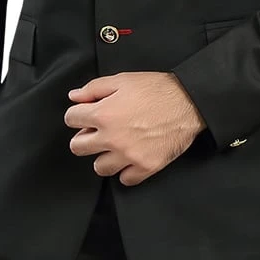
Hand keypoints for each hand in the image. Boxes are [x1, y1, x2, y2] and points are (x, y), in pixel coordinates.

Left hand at [64, 71, 205, 185]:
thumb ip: (94, 88)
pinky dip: (126, 170)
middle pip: (78, 147)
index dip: (78, 114)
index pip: (71, 119)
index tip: (86, 114)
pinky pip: (124, 179)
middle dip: (85, 136)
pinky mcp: (145, 167)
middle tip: (98, 130)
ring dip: (104, 156)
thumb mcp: (122, 80)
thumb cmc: (156, 89)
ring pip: (99, 167)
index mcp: (104, 114)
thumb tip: (74, 96)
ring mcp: (128, 155)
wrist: (188, 102)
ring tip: (116, 144)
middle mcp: (112, 138)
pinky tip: (132, 156)